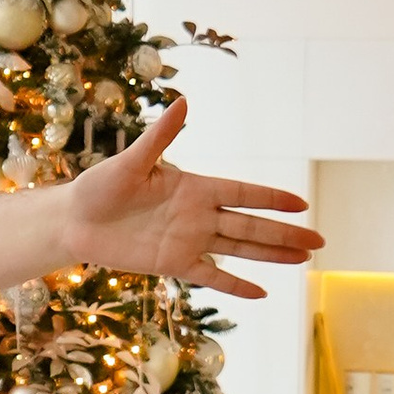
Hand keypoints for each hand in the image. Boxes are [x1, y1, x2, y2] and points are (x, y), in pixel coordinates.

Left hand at [59, 97, 323, 300]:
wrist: (73, 222)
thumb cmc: (98, 187)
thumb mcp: (131, 161)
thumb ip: (160, 137)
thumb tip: (183, 101)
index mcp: (193, 187)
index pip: (242, 193)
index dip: (271, 198)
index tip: (301, 203)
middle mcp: (198, 215)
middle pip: (251, 225)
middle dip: (285, 233)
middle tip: (320, 240)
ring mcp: (189, 240)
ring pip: (240, 250)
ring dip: (271, 256)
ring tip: (303, 259)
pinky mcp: (174, 263)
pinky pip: (212, 275)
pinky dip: (235, 284)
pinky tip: (261, 292)